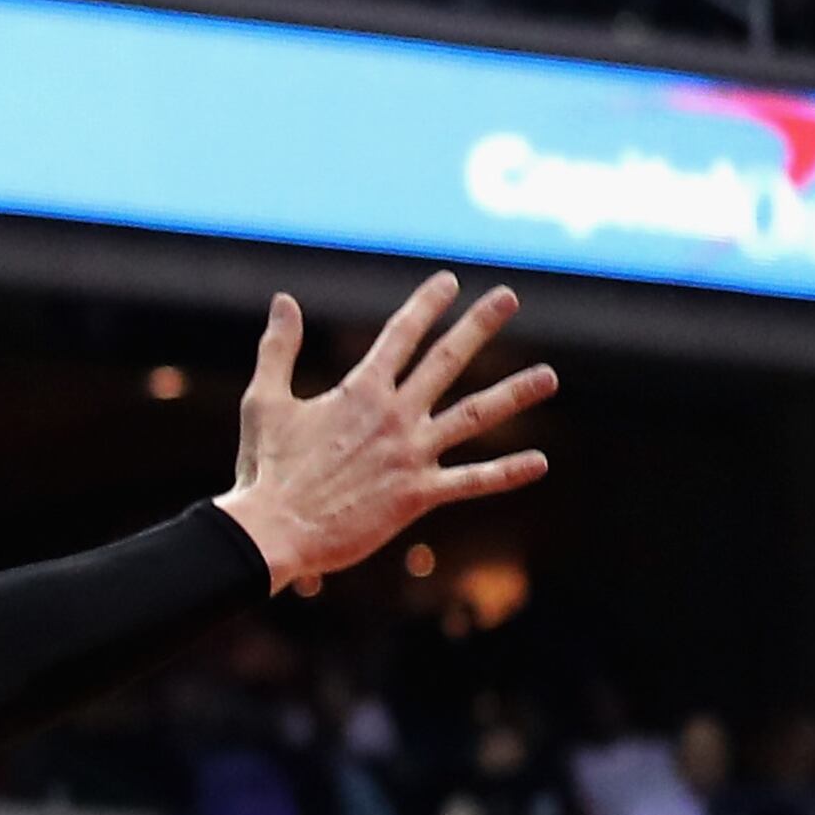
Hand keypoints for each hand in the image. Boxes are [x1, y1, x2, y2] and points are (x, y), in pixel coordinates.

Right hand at [212, 272, 554, 590]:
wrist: (274, 531)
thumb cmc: (265, 469)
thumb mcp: (265, 402)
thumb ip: (278, 349)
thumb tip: (283, 302)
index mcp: (360, 392)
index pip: (400, 335)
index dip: (426, 305)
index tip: (448, 282)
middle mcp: (394, 416)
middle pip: (446, 361)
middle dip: (478, 326)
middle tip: (507, 298)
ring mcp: (411, 455)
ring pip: (474, 416)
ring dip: (513, 394)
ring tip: (549, 376)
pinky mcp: (417, 494)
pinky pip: (470, 481)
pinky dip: (505, 473)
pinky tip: (539, 463)